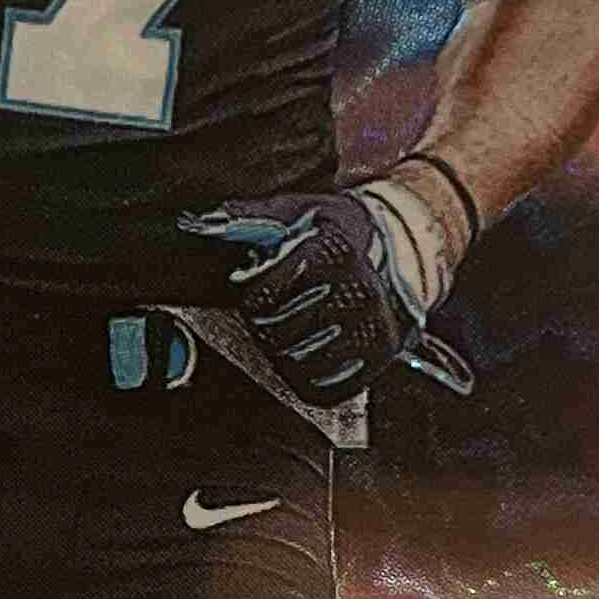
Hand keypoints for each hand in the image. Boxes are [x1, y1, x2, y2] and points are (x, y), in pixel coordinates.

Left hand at [179, 170, 477, 406]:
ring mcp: (372, 326)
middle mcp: (359, 289)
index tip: (257, 287)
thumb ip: (249, 218)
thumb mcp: (297, 212)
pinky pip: (324, 386)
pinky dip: (305, 376)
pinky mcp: (378, 356)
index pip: (268, 291)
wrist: (399, 253)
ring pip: (298, 361)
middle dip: (263, 323)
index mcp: (335, 249)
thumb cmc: (335, 233)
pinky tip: (307, 352)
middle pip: (279, 330)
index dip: (252, 294)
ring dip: (281, 351)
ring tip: (288, 330)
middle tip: (269, 312)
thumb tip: (198, 224)